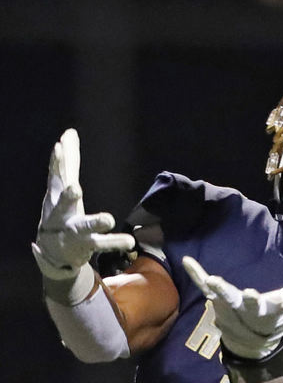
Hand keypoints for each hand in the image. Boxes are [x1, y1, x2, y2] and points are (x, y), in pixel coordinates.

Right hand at [32, 129, 134, 282]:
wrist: (52, 250)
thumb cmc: (60, 211)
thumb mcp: (61, 186)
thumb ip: (68, 161)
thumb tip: (69, 132)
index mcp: (57, 196)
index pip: (57, 175)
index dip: (58, 161)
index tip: (59, 146)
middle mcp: (63, 213)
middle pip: (63, 203)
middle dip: (68, 195)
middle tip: (75, 188)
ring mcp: (74, 230)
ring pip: (84, 227)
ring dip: (95, 222)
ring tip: (108, 219)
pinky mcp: (86, 244)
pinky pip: (102, 244)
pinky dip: (115, 242)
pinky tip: (130, 241)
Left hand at [182, 256, 282, 359]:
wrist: (251, 343)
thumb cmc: (276, 318)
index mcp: (269, 311)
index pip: (273, 307)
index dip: (275, 304)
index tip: (276, 299)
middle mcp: (248, 311)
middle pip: (244, 304)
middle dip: (240, 298)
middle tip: (237, 291)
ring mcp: (229, 307)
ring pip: (222, 298)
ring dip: (217, 290)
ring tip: (212, 280)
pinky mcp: (218, 301)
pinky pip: (204, 287)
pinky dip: (196, 274)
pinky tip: (188, 261)